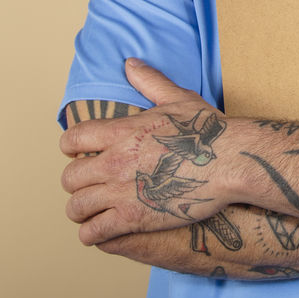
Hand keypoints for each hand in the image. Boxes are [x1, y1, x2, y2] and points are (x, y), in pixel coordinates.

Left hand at [61, 60, 235, 245]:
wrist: (229, 161)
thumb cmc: (206, 131)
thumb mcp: (177, 99)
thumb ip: (149, 81)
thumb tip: (130, 64)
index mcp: (121, 132)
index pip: (72, 139)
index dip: (71, 147)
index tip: (79, 153)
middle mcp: (114, 162)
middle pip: (69, 178)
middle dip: (76, 182)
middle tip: (89, 184)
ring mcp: (121, 193)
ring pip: (76, 208)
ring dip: (82, 210)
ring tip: (93, 210)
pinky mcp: (132, 219)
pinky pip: (93, 233)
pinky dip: (92, 233)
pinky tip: (103, 229)